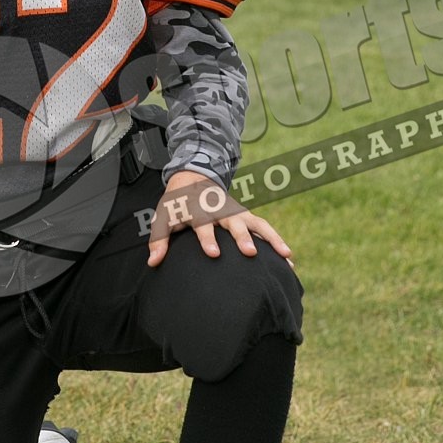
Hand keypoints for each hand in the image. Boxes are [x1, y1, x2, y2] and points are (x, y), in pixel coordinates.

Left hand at [146, 169, 294, 268]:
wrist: (193, 180)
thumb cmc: (176, 204)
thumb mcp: (163, 218)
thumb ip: (158, 240)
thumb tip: (153, 262)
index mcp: (199, 210)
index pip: (203, 226)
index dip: (208, 239)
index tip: (214, 254)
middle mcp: (220, 211)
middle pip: (234, 224)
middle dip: (242, 237)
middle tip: (250, 253)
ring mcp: (236, 213)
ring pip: (257, 224)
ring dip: (271, 239)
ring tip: (286, 256)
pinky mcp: (246, 216)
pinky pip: (264, 228)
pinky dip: (277, 241)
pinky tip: (288, 259)